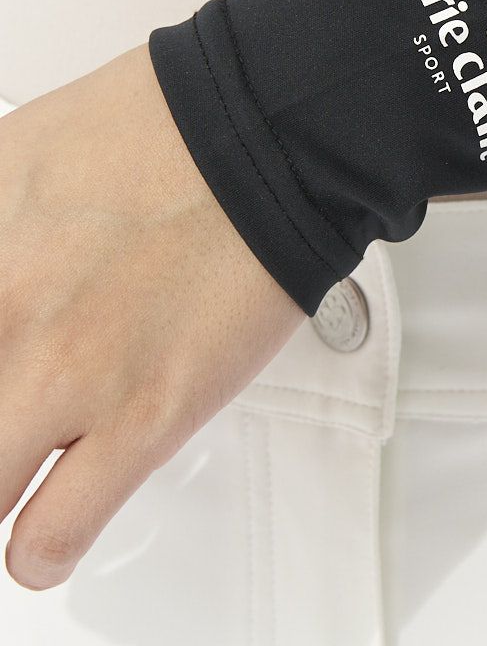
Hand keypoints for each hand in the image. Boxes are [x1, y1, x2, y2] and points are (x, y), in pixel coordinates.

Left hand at [0, 42, 305, 590]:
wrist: (269, 136)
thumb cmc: (167, 127)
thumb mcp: (13, 149)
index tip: (0, 355)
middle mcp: (7, 315)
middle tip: (11, 413)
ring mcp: (66, 375)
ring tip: (15, 482)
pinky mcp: (143, 418)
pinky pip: (49, 538)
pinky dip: (40, 550)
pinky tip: (49, 529)